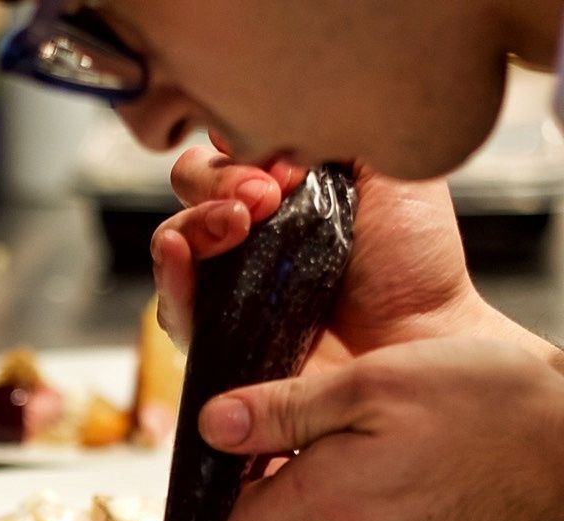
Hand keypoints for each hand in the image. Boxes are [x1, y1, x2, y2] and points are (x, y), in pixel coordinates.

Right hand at [152, 142, 484, 359]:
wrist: (420, 341)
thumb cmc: (417, 264)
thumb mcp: (392, 172)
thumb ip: (338, 130)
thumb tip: (279, 109)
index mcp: (285, 192)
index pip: (229, 150)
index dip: (241, 145)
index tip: (286, 163)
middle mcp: (252, 237)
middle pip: (193, 187)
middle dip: (219, 180)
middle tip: (267, 196)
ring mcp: (231, 289)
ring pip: (175, 241)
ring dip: (196, 221)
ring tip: (239, 224)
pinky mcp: (221, 341)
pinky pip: (173, 309)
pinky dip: (170, 277)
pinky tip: (180, 252)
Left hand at [199, 339, 563, 520]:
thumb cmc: (488, 415)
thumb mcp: (372, 384)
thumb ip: (285, 410)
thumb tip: (214, 427)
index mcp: (324, 501)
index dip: (230, 485)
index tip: (245, 443)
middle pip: (289, 511)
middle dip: (295, 466)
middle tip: (335, 408)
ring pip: (338, 512)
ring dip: (347, 472)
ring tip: (390, 423)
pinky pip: (384, 519)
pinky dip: (389, 487)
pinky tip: (423, 450)